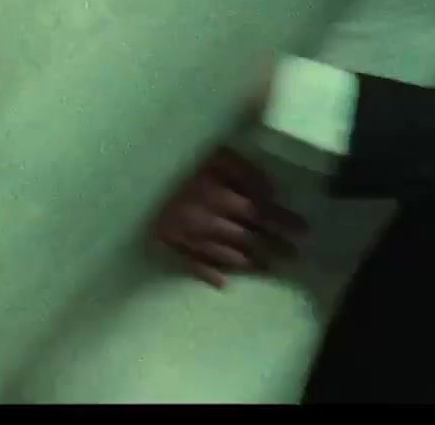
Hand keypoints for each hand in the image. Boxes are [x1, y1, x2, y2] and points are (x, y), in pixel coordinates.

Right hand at [152, 147, 306, 289]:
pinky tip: (224, 282)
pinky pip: (191, 263)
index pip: (262, 214)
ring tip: (268, 270)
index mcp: (222, 197)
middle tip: (294, 257)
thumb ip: (244, 172)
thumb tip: (271, 193)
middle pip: (248, 239)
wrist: (131, 170)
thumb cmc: (176, 153)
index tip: (303, 230)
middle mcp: (209, 221)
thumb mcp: (216, 151)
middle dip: (273, 248)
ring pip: (224, 255)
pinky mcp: (167, 241)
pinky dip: (209, 273)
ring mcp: (188, 235)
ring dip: (249, 264)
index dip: (284, 222)